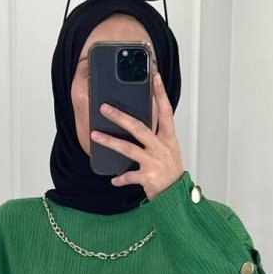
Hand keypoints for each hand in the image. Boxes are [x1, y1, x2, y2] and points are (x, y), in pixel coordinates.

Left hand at [90, 72, 184, 200]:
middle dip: (120, 117)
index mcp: (168, 139)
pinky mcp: (148, 177)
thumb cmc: (171, 171)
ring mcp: (154, 162)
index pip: (166, 112)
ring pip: (128, 148)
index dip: (161, 94)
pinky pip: (129, 175)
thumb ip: (156, 136)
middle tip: (104, 107)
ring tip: (94, 135)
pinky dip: (120, 178)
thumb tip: (135, 123)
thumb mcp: (169, 150)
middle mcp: (161, 148)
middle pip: (139, 128)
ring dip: (110, 141)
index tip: (155, 78)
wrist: (177, 195)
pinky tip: (113, 179)